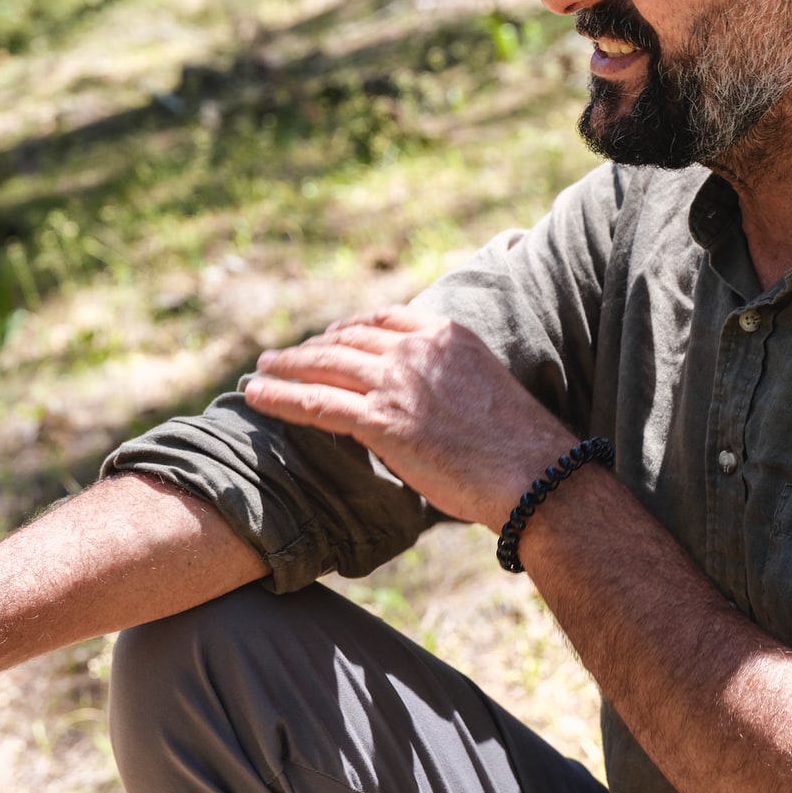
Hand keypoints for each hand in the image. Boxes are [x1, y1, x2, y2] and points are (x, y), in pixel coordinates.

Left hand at [241, 305, 572, 530]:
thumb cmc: (518, 445)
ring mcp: (396, 383)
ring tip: (260, 371)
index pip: (381, 319)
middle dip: (309, 347)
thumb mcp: (483, 386)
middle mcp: (416, 349)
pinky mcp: (381, 421)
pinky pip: (317, 403)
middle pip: (346, 338)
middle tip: (281, 356)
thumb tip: (420, 400)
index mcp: (444, 333)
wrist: (534, 473)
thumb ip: (445, 379)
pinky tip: (257, 397)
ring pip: (324, 366)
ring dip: (285, 367)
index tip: (329, 337)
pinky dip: (280, 398)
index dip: (348, 327)